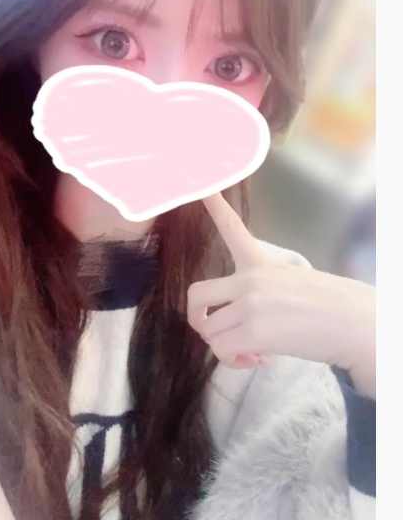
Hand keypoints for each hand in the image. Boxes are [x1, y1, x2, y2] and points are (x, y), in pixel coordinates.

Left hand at [187, 193, 375, 397]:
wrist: (353, 323)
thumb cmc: (328, 306)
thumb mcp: (291, 282)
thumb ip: (259, 295)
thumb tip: (242, 330)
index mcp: (260, 262)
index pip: (231, 229)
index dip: (213, 207)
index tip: (201, 189)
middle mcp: (249, 279)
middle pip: (196, 295)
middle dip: (197, 317)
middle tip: (213, 330)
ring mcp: (249, 304)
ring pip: (209, 331)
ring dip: (224, 347)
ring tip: (249, 352)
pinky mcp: (253, 331)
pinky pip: (221, 351)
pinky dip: (233, 361)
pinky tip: (256, 360)